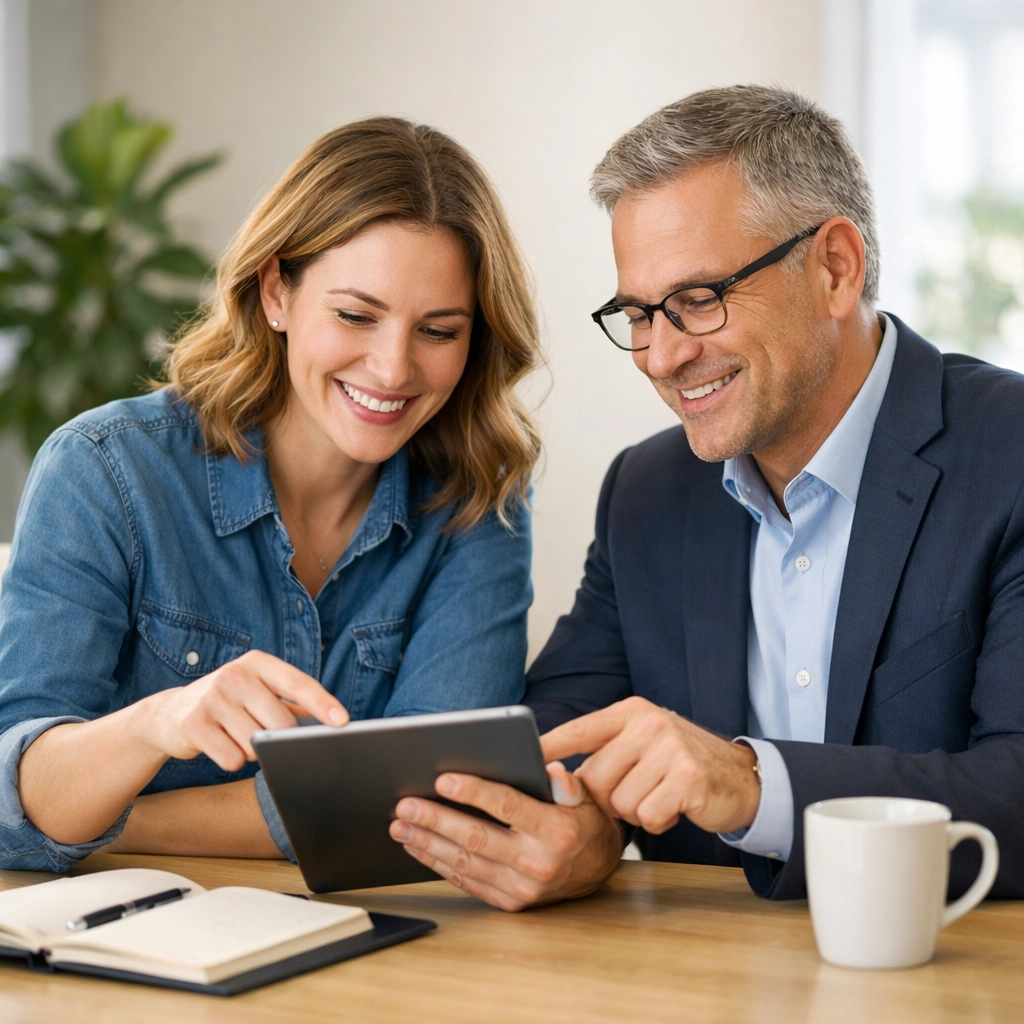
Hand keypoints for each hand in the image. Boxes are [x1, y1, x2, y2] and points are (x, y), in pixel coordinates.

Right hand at [139, 650, 347, 770]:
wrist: (169, 714)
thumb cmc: (227, 703)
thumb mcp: (258, 692)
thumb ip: (292, 703)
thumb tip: (331, 720)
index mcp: (257, 663)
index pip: (298, 683)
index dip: (323, 703)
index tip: (343, 721)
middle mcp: (235, 674)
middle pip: (281, 722)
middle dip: (279, 739)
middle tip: (261, 734)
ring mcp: (212, 697)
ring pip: (257, 744)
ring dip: (253, 751)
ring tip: (235, 736)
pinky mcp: (194, 723)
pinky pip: (232, 758)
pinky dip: (232, 760)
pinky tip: (219, 745)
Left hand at [388, 762, 622, 911]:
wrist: (597, 870)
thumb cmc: (582, 822)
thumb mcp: (585, 797)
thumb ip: (567, 784)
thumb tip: (550, 771)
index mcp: (555, 830)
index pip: (507, 806)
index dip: (473, 792)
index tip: (442, 779)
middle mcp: (538, 862)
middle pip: (476, 838)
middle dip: (436, 820)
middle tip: (405, 804)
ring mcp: (522, 887)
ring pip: (466, 863)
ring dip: (428, 844)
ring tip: (400, 826)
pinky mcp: (510, 903)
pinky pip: (468, 882)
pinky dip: (439, 865)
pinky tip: (419, 848)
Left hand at [543, 696, 759, 834]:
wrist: (742, 779)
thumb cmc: (681, 766)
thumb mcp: (643, 746)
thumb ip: (605, 755)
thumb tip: (558, 781)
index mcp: (631, 711)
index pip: (579, 729)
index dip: (548, 746)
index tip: (520, 759)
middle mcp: (648, 723)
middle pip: (595, 777)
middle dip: (609, 798)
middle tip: (639, 791)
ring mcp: (669, 748)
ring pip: (619, 802)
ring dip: (637, 811)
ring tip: (660, 796)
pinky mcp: (687, 777)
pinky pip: (648, 815)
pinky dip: (658, 821)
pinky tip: (675, 807)